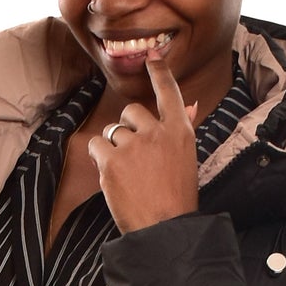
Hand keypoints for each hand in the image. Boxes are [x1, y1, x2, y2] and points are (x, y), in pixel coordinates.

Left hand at [87, 56, 199, 233]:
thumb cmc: (177, 197)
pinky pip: (96, 145)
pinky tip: (110, 175)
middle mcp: (157, 132)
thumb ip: (182, 127)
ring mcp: (133, 145)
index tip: (151, 57)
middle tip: (135, 158)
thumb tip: (190, 104)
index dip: (159, 72)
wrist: (164, 228)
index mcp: (180, 131)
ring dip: (113, 149)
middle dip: (128, 130)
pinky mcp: (112, 160)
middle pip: (131, 112)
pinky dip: (98, 157)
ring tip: (127, 174)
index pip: (169, 92)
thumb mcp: (186, 158)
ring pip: (112, 132)